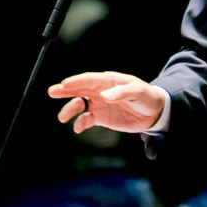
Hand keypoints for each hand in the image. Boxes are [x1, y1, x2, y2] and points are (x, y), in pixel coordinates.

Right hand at [48, 71, 165, 134]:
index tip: (65, 84)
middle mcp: (100, 91)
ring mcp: (99, 104)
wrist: (153, 112)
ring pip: (79, 105)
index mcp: (108, 80)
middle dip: (65, 90)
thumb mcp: (138, 91)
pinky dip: (80, 123)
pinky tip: (78, 127)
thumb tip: (105, 96)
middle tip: (52, 92)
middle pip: (79, 89)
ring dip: (70, 109)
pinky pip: (86, 120)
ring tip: (62, 117)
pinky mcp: (101, 117)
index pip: (89, 79)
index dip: (77, 81)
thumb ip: (122, 92)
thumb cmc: (147, 96)